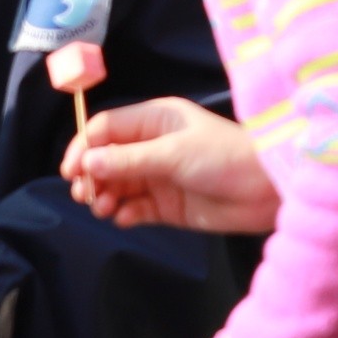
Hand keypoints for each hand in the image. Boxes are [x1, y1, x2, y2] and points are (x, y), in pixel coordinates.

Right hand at [64, 97, 277, 233]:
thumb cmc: (223, 157)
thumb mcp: (174, 154)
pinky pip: (134, 208)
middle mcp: (153, 145)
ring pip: (116, 185)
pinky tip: (126, 218)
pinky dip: (124, 213)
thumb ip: (129, 160)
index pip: (106, 128)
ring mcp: (159, 176)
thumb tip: (86, 161)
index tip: (71, 172)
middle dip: (91, 175)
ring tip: (105, 207)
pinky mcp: (166, 205)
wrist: (266, 190)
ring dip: (104, 196)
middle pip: (105, 158)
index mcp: (155, 119)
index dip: (84, 147)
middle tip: (86, 194)